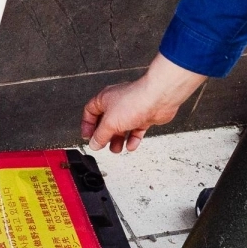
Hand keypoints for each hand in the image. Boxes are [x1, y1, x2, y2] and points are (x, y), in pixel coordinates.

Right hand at [81, 54, 206, 152]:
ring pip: (121, 127)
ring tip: (116, 148)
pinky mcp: (144, 116)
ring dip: (118, 139)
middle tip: (102, 144)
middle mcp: (117, 103)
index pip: (90, 112)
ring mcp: (131, 109)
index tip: (88, 136)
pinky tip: (131, 145)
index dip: (87, 125)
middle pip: (106, 122)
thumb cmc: (134, 101)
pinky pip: (136, 130)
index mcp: (104, 99)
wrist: (159, 98)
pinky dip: (133, 139)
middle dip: (104, 135)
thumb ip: (100, 135)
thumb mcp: (110, 123)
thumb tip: (94, 144)